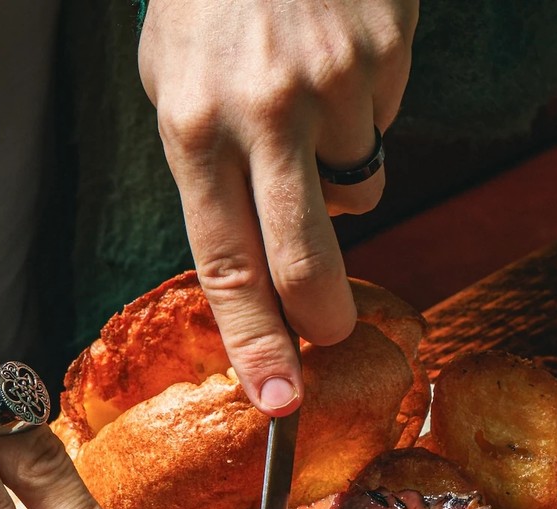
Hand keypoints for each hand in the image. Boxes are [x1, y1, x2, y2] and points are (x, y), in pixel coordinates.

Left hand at [140, 0, 416, 415]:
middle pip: (309, 260)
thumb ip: (206, 170)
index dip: (256, 344)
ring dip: (340, 173)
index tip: (278, 402)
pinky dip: (366, 111)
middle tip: (331, 335)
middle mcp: (264, 114)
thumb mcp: (169, 75)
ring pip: (361, 189)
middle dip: (323, 316)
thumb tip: (248, 262)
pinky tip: (336, 58)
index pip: (227, 264)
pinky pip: (386, 124)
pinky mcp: (387, 57)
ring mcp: (334, 85)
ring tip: (307, 104)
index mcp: (194, 127)